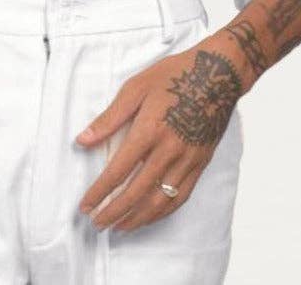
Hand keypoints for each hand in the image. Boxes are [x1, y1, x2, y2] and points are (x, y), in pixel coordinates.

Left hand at [74, 35, 244, 232]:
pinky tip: (149, 215)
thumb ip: (109, 118)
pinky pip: (180, 196)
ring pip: (160, 201)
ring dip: (137, 218)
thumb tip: (82, 140)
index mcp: (149, 130)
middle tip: (97, 223)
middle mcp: (169, 150)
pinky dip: (162, 212)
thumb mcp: (136, 87)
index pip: (118, 171)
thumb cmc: (174, 76)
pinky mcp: (200, 163)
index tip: (85, 206)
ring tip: (119, 226)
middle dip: (114, 211)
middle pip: (137, 193)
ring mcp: (187, 160)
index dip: (99, 192)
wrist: (218, 75)